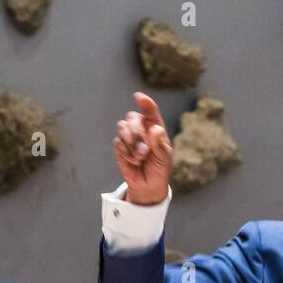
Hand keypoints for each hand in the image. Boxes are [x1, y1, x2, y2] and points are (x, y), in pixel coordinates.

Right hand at [113, 91, 171, 205]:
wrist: (148, 185)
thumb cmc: (159, 169)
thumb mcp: (165, 158)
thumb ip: (160, 143)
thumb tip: (155, 128)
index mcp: (155, 127)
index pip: (150, 111)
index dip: (145, 103)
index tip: (139, 97)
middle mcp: (141, 129)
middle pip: (132, 117)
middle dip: (136, 133)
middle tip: (144, 151)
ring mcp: (129, 137)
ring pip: (122, 127)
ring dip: (131, 143)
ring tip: (140, 157)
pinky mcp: (120, 147)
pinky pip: (118, 142)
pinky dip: (125, 152)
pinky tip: (133, 161)